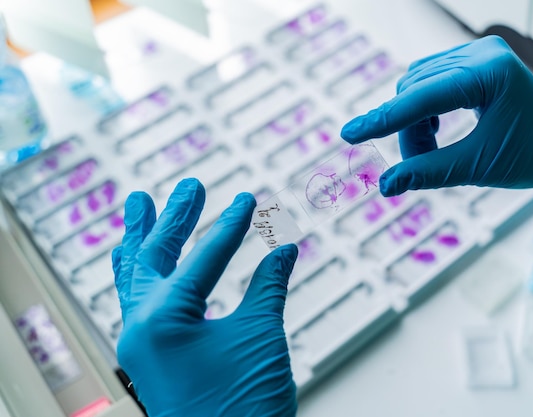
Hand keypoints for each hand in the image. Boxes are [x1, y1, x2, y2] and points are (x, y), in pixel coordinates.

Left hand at [112, 178, 297, 416]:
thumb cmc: (244, 406)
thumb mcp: (260, 337)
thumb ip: (269, 285)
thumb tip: (285, 248)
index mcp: (162, 319)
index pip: (200, 258)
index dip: (229, 227)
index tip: (247, 200)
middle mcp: (140, 326)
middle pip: (154, 257)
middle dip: (173, 218)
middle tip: (188, 186)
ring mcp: (139, 343)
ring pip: (134, 277)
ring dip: (141, 239)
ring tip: (139, 205)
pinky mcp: (149, 356)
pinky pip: (136, 302)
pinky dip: (141, 273)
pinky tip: (143, 261)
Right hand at [340, 35, 532, 194]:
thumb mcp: (478, 168)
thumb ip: (427, 173)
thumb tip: (385, 185)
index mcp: (490, 74)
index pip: (422, 97)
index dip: (383, 119)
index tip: (349, 134)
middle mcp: (482, 54)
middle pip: (414, 90)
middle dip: (407, 130)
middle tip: (415, 164)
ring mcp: (478, 53)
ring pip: (417, 86)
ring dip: (415, 122)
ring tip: (431, 151)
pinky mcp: (474, 60)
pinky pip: (430, 82)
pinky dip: (425, 110)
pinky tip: (437, 130)